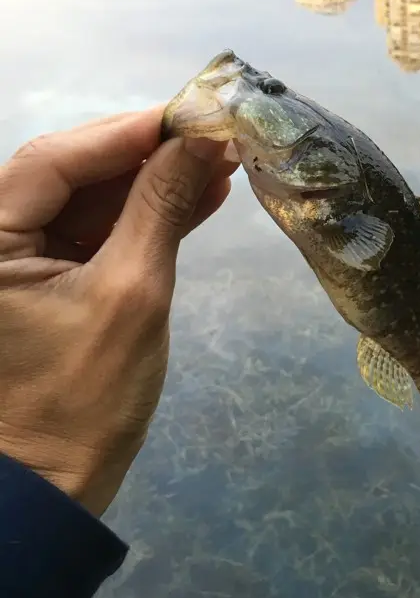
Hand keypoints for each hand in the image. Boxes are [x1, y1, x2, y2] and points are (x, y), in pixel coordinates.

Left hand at [0, 108, 238, 516]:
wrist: (56, 483)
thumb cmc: (85, 397)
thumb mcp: (132, 294)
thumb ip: (160, 208)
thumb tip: (202, 140)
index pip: (52, 160)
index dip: (125, 132)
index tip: (192, 114)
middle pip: (71, 173)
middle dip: (146, 155)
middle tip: (214, 136)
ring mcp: (20, 260)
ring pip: (90, 201)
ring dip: (154, 184)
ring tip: (221, 164)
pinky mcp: (51, 281)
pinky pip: (99, 234)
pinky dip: (146, 219)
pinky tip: (201, 197)